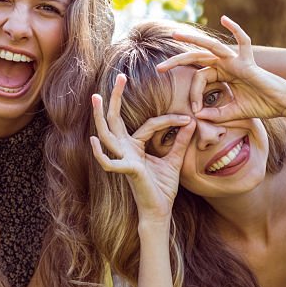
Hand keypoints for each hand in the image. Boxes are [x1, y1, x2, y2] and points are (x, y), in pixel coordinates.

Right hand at [90, 75, 194, 221]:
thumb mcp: (174, 160)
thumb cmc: (163, 188)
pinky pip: (109, 162)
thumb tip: (191, 121)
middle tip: (119, 76)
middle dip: (115, 98)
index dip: (169, 120)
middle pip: (115, 120)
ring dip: (100, 116)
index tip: (188, 118)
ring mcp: (124, 159)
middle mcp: (125, 150)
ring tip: (95, 97)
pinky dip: (101, 153)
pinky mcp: (128, 171)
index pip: (149, 124)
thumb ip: (180, 142)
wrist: (161, 210)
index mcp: (135, 147)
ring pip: (107, 134)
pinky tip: (94, 140)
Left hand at [157, 15, 285, 122]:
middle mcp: (227, 64)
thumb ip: (215, 114)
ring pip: (211, 46)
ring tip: (175, 35)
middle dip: (178, 61)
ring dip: (192, 39)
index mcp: (222, 75)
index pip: (199, 78)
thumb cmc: (261, 107)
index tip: (195, 110)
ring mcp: (237, 60)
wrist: (283, 104)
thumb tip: (197, 117)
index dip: (193, 94)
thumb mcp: (233, 113)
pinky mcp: (248, 61)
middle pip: (198, 58)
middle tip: (159, 69)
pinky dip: (236, 29)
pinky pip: (243, 41)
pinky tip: (224, 18)